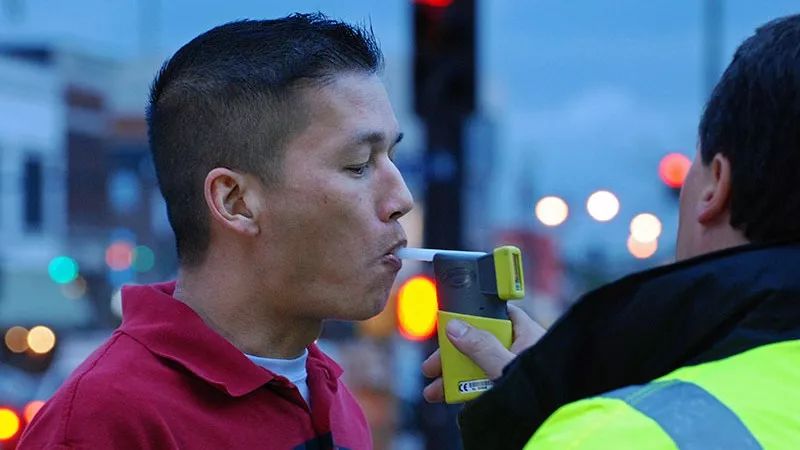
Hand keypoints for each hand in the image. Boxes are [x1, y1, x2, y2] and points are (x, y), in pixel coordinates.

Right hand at [421, 303, 545, 402]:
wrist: (554, 423)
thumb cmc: (545, 389)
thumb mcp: (505, 366)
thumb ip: (481, 346)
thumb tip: (456, 328)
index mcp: (527, 334)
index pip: (496, 315)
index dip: (471, 319)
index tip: (449, 327)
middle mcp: (520, 350)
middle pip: (480, 343)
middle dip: (453, 356)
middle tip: (433, 368)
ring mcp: (514, 371)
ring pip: (479, 367)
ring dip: (454, 378)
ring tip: (435, 392)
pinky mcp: (511, 390)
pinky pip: (486, 385)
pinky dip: (468, 391)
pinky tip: (454, 399)